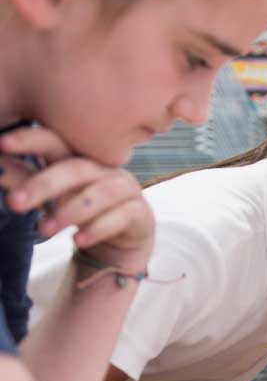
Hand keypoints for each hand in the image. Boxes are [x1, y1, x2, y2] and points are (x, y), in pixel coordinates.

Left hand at [0, 126, 153, 268]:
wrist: (123, 235)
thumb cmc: (81, 206)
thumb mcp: (50, 193)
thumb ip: (23, 178)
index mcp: (78, 157)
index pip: (55, 141)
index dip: (31, 140)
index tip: (2, 143)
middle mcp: (104, 168)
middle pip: (75, 169)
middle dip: (42, 185)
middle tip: (12, 203)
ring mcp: (125, 188)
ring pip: (98, 195)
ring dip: (69, 212)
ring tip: (42, 231)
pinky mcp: (139, 212)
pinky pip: (120, 218)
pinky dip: (98, 229)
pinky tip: (79, 240)